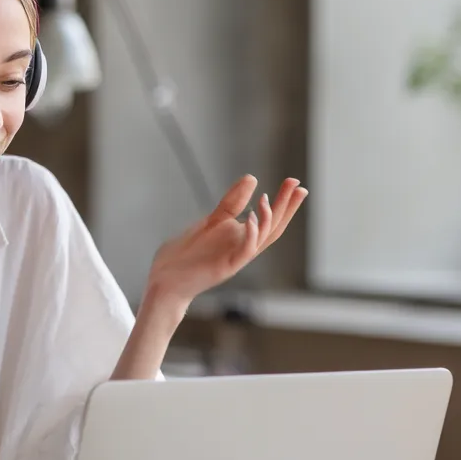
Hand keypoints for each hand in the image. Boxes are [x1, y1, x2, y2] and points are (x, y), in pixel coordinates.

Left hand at [142, 175, 306, 321]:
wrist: (163, 281)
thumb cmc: (183, 255)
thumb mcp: (210, 221)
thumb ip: (231, 203)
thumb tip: (252, 178)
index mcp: (239, 237)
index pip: (268, 219)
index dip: (284, 203)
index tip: (295, 182)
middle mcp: (241, 248)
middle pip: (273, 227)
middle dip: (286, 206)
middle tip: (298, 184)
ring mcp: (234, 258)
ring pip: (262, 239)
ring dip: (267, 219)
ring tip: (266, 199)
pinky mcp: (225, 267)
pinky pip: (244, 251)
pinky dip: (250, 235)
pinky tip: (249, 218)